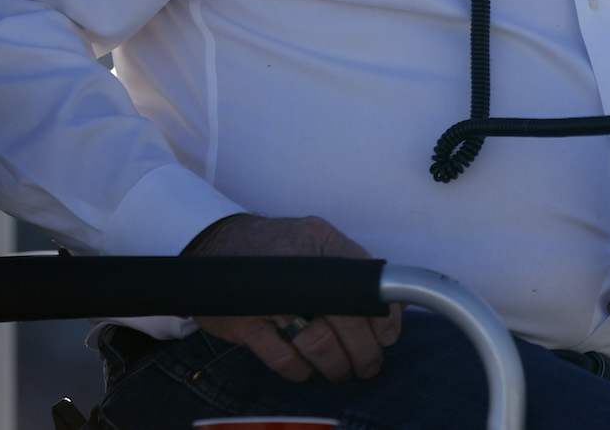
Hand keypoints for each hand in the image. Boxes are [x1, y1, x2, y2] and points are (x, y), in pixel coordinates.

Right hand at [181, 213, 401, 381]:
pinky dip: (300, 370)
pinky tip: (308, 370)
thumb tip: (392, 301)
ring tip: (343, 370)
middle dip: (364, 349)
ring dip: (336, 364)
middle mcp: (297, 267)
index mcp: (321, 242)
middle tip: (369, 363)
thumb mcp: (318, 238)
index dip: (382, 316)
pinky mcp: (245, 323)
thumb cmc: (276, 245)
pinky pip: (281, 358)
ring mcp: (269, 298)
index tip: (387, 335)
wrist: (217, 244)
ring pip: (317, 342)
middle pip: (345, 318)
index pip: (365, 284)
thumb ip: (353, 266)